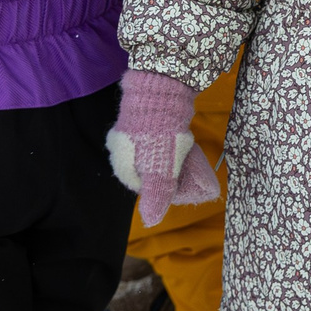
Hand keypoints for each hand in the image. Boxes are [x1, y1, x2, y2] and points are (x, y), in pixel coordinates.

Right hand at [108, 69, 220, 226]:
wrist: (162, 86)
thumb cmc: (160, 132)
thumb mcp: (161, 169)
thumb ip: (157, 195)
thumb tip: (151, 223)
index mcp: (122, 164)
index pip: (143, 187)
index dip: (164, 190)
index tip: (184, 186)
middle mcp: (121, 148)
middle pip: (148, 170)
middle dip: (169, 174)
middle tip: (189, 171)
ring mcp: (130, 131)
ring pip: (154, 154)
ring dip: (171, 158)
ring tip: (189, 155)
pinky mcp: (142, 117)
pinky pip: (157, 138)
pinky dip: (170, 143)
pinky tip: (183, 140)